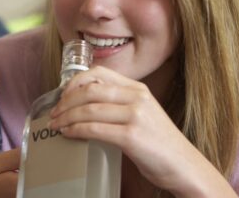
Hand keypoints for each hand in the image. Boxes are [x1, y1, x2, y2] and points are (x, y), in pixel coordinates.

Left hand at [48, 66, 236, 196]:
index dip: (74, 82)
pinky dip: (76, 130)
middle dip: (65, 101)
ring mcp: (135, 115)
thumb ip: (120, 103)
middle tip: (54, 114)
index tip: (62, 95)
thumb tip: (84, 104)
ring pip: (88, 109)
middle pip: (89, 90)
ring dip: (66, 117)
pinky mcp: (132, 136)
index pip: (99, 73)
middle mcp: (137, 97)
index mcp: (138, 88)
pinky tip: (68, 134)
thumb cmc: (159, 143)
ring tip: (56, 126)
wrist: (183, 166)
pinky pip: (94, 129)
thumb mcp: (142, 113)